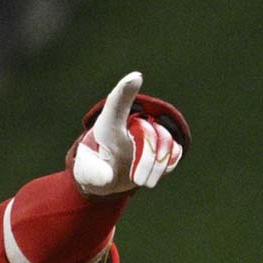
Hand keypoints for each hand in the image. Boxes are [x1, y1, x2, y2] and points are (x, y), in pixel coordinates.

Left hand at [69, 71, 188, 197]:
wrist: (110, 176)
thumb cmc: (94, 170)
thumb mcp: (87, 175)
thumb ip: (94, 175)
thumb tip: (107, 177)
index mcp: (108, 125)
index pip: (116, 103)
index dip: (126, 90)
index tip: (135, 78)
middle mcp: (130, 122)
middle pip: (146, 133)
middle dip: (145, 160)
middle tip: (138, 181)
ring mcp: (148, 130)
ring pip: (163, 141)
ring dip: (156, 165)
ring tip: (145, 183)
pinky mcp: (163, 143)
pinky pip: (174, 150)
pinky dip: (167, 164)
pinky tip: (155, 173)